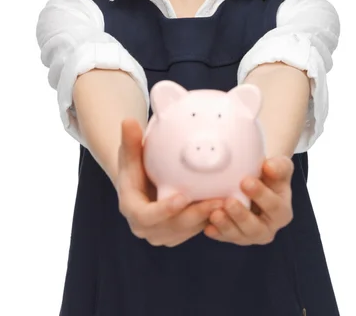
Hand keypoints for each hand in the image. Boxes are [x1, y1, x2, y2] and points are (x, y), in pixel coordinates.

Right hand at [117, 119, 224, 247]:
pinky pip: (194, 230)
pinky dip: (209, 220)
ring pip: (187, 231)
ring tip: (227, 203)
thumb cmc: (135, 165)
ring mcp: (162, 234)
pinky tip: (227, 207)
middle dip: (195, 215)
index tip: (183, 197)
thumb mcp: (130, 153)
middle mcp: (146, 228)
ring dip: (206, 219)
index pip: (146, 216)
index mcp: (131, 210)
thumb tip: (128, 121)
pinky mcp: (177, 234)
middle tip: (216, 202)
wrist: (138, 183)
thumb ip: (130, 141)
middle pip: (172, 227)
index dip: (164, 210)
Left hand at [203, 156, 293, 245]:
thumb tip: (269, 166)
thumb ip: (278, 166)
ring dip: (226, 226)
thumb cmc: (269, 172)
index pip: (274, 206)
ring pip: (239, 236)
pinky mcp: (233, 236)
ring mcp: (249, 235)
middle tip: (229, 201)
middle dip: (242, 215)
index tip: (245, 181)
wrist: (254, 180)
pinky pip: (224, 237)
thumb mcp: (279, 166)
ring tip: (215, 214)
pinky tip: (207, 226)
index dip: (261, 195)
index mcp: (282, 211)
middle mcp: (267, 228)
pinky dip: (216, 232)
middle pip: (256, 227)